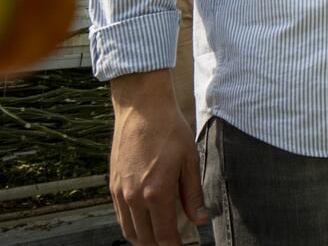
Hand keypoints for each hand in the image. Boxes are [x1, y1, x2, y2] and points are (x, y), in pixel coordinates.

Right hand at [109, 71, 207, 244]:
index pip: (164, 235)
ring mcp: (120, 193)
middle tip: (174, 242)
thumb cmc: (169, 130)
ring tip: (161, 237)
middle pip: (144, 238)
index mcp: (157, 192)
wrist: (141, 109)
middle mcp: (134, 197)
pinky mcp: (113, 185)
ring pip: (130, 230)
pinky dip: (132, 225)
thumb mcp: (190, 160)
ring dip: (144, 239)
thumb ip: (193, 193)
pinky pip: (121, 216)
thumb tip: (200, 219)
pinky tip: (145, 221)